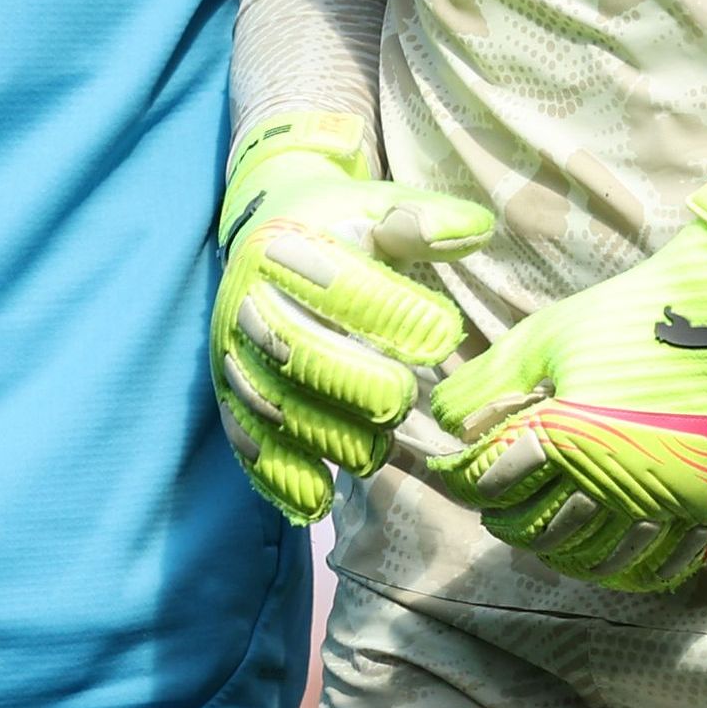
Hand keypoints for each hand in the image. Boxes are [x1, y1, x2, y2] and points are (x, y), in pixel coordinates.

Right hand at [210, 113, 497, 523]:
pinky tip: (318, 501)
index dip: (390, 311)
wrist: (264, 232)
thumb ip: (423, 220)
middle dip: (353, 382)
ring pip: (273, 405)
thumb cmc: (338, 224)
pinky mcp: (230, 394)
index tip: (444, 336)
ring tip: (376, 454)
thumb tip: (476, 228)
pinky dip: (279, 475)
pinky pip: (246, 440)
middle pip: (296, 350)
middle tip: (403, 400)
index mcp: (286, 246)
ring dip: (324, 435)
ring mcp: (235, 353)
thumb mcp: (377, 206)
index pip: (338, 283)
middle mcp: (249, 300)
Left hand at [431, 133, 706, 591]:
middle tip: (494, 507)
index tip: (447, 473)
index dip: (458, 481)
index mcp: (569, 433)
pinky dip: (629, 571)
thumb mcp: (544, 337)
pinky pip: (663, 563)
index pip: (492, 483)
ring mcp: (668, 496)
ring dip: (560, 552)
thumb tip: (442, 421)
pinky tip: (608, 561)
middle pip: (538, 530)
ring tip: (544, 534)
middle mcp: (618, 476)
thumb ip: (485, 383)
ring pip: (596, 557)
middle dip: (504, 521)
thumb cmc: (628, 313)